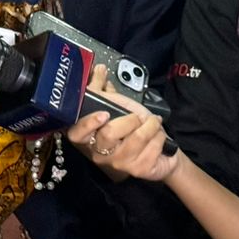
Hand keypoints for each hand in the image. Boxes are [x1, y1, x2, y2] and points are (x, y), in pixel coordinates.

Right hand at [66, 66, 181, 183]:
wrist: (161, 151)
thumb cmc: (134, 128)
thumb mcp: (117, 107)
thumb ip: (103, 89)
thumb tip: (99, 68)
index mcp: (89, 138)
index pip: (77, 135)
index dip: (87, 124)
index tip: (103, 114)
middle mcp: (100, 154)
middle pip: (110, 133)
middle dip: (131, 119)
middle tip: (139, 117)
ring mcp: (119, 164)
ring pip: (136, 139)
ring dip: (150, 126)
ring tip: (153, 123)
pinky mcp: (138, 170)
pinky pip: (151, 147)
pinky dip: (159, 137)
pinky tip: (158, 138)